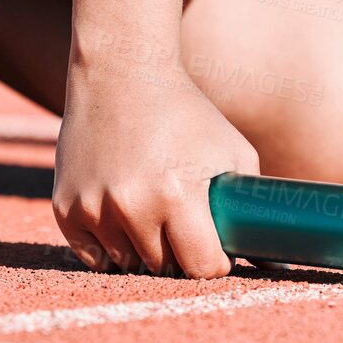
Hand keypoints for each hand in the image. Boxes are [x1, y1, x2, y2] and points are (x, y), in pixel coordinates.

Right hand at [52, 63, 258, 277]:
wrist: (121, 74)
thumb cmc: (186, 114)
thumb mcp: (233, 151)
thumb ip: (254, 207)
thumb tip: (277, 260)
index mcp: (177, 193)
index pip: (201, 267)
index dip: (215, 262)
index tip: (216, 248)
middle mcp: (131, 205)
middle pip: (164, 268)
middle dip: (179, 254)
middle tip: (184, 222)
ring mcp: (94, 208)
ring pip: (128, 264)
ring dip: (143, 249)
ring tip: (152, 209)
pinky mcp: (65, 207)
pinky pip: (93, 256)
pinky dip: (108, 246)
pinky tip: (122, 214)